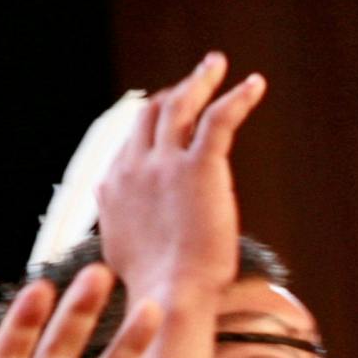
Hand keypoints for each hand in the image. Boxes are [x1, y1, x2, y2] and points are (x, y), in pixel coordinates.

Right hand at [95, 53, 265, 297]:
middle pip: (151, 113)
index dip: (150, 124)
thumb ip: (114, 216)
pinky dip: (237, 97)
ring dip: (199, 80)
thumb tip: (102, 198)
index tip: (167, 115)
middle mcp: (135, 165)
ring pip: (180, 105)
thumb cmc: (153, 285)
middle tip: (194, 79)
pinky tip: (255, 85)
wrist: (170, 293)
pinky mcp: (199, 166)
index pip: (131, 140)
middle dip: (172, 91)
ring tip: (216, 64)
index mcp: (115, 185)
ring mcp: (165, 163)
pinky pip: (219, 119)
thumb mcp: (119, 246)